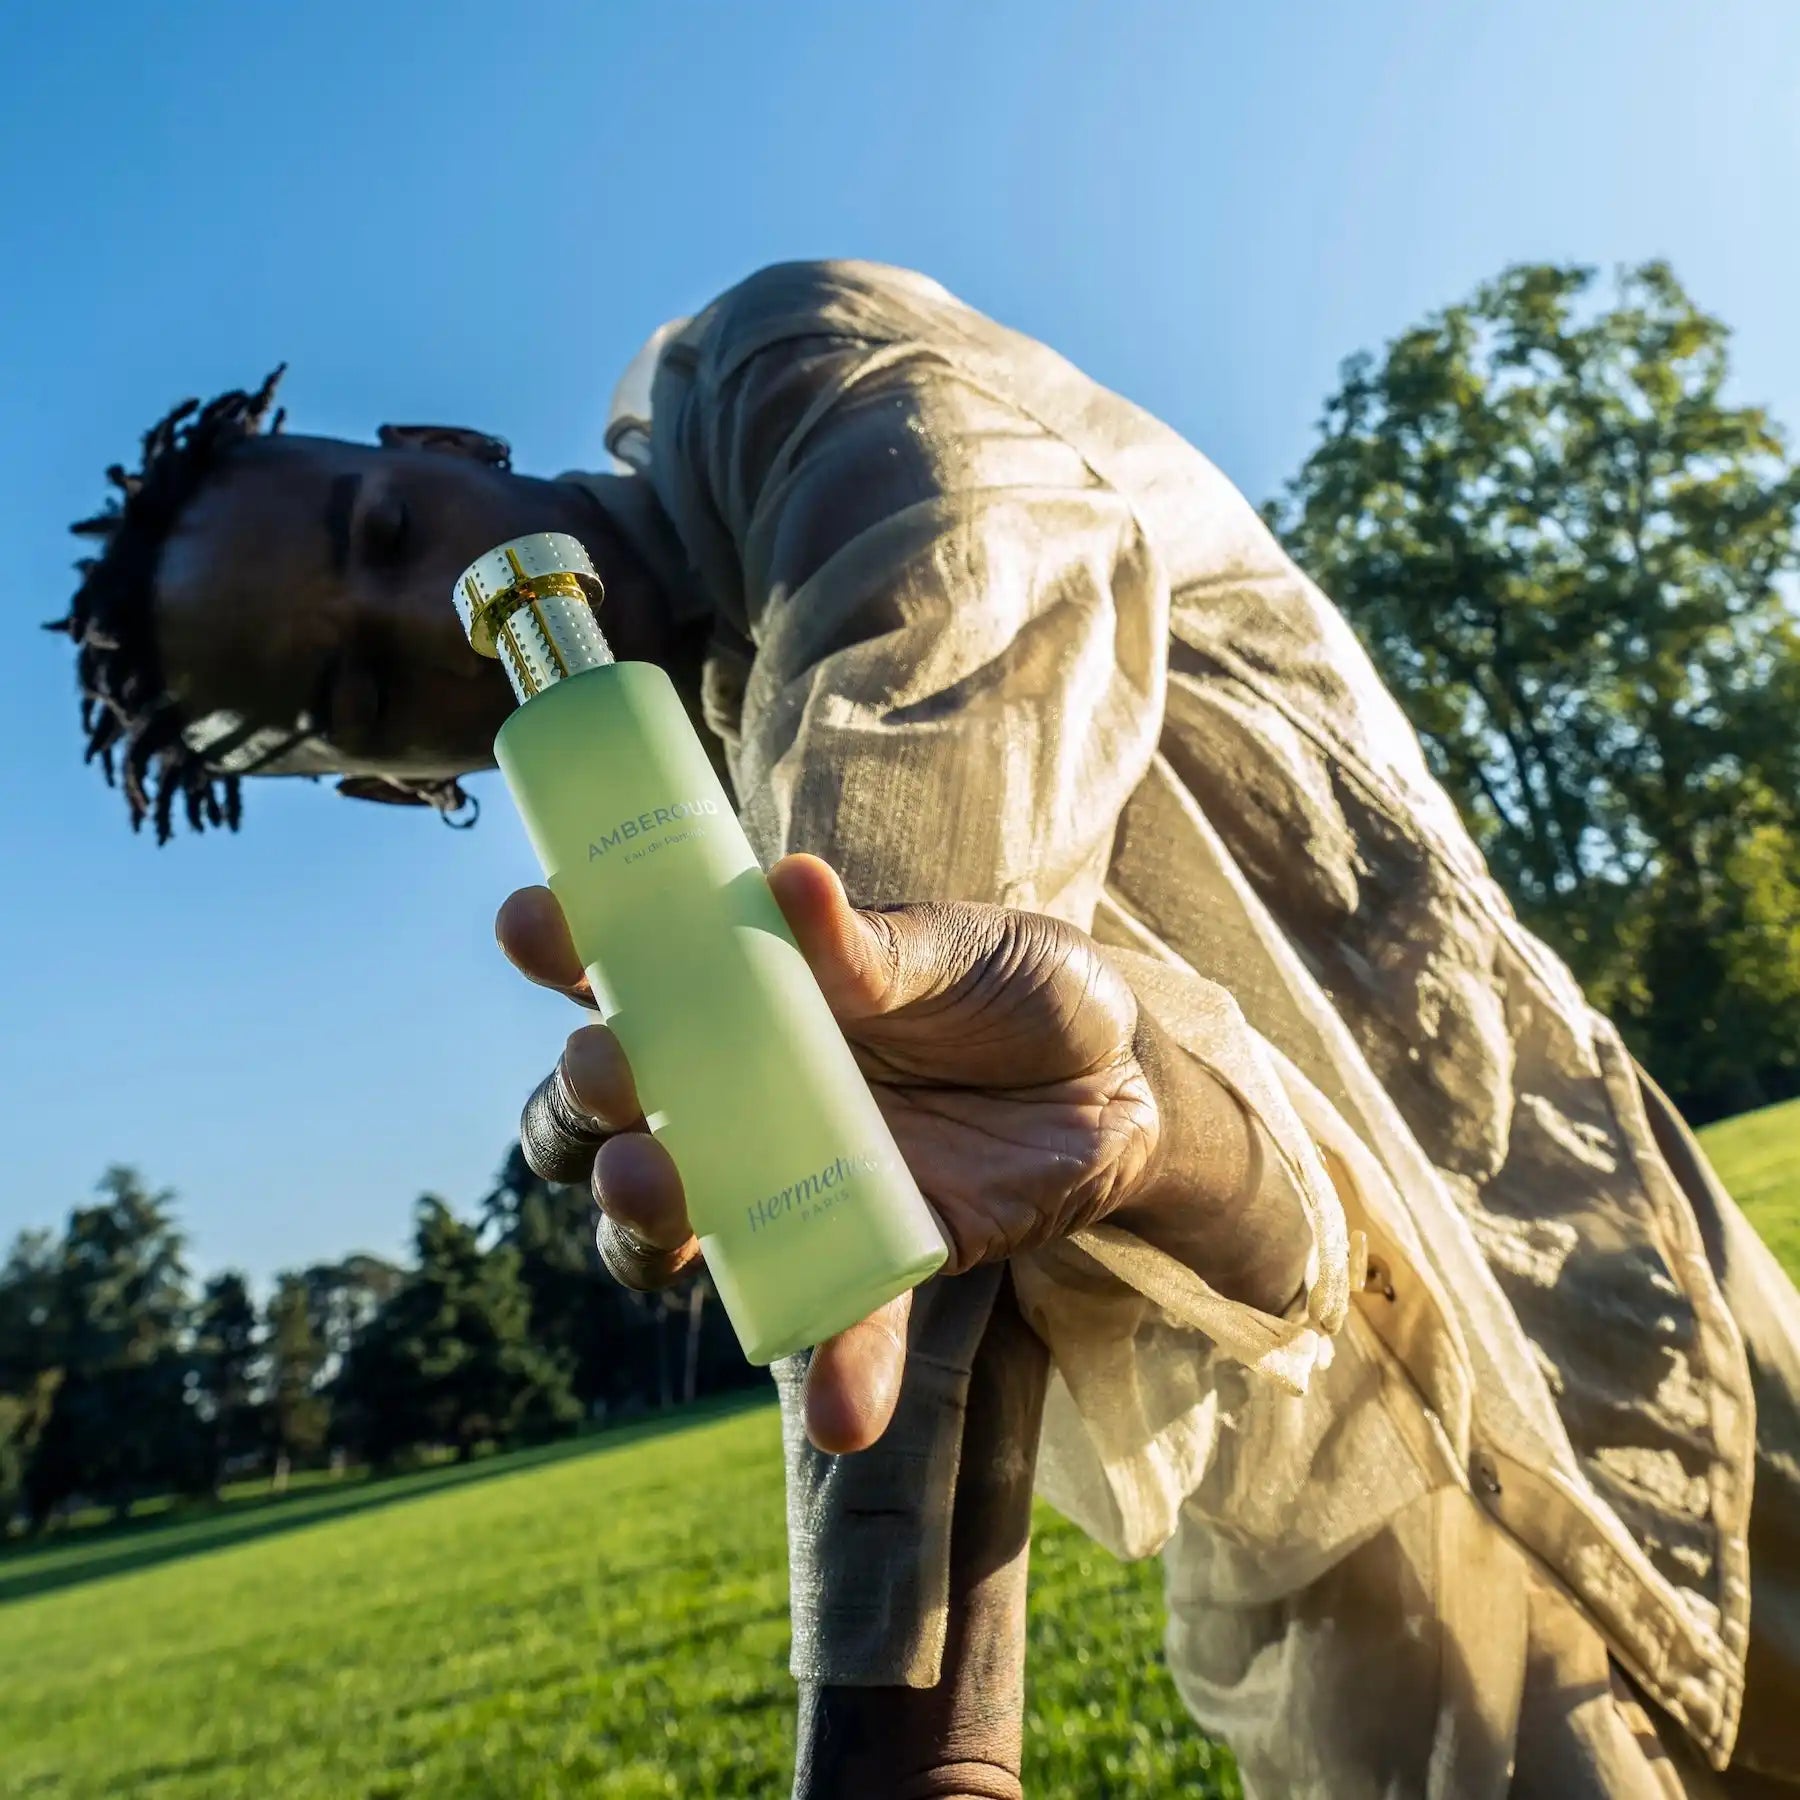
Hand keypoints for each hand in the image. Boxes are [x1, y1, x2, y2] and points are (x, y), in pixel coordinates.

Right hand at [496, 853, 1294, 1453]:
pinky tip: (840, 1415)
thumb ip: (878, 943)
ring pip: (664, 1227)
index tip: (540, 924)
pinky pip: (831, 1325)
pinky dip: (832, 1370)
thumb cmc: (1018, 986)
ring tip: (662, 1202)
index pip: (622, 975)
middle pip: (604, 1117)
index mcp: (743, 995)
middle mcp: (735, 1095)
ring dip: (639, 1224)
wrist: (1125, 1080)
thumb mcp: (963, 943)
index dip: (562, 948)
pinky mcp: (865, 1261)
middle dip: (581, 1102)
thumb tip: (796, 887)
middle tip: (613, 1076)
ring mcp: (785, 1185)